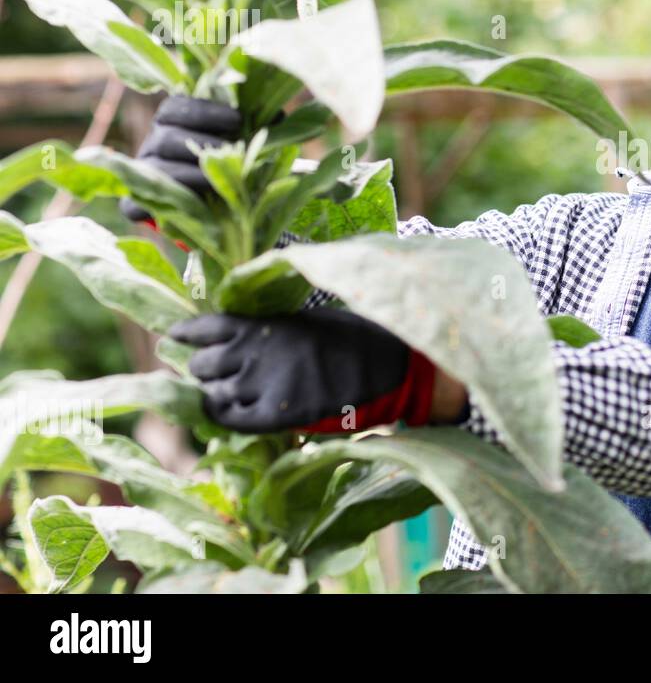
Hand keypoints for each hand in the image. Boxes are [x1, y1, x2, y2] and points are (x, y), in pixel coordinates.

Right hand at [120, 95, 242, 222]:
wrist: (207, 211)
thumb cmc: (225, 167)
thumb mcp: (237, 143)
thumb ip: (252, 127)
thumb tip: (279, 114)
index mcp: (171, 123)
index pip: (175, 107)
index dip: (204, 111)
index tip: (237, 119)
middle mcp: (153, 145)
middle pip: (164, 137)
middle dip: (201, 144)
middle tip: (231, 152)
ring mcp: (143, 175)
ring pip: (156, 169)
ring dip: (191, 175)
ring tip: (220, 181)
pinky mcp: (134, 204)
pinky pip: (136, 203)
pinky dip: (163, 203)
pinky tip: (194, 203)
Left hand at [168, 307, 437, 433]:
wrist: (385, 365)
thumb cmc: (354, 335)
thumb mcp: (307, 319)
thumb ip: (271, 328)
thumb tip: (243, 337)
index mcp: (264, 324)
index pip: (207, 327)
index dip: (187, 333)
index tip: (176, 336)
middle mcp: (255, 353)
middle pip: (202, 364)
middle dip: (204, 368)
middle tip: (213, 371)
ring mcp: (263, 385)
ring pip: (213, 393)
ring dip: (215, 393)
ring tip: (225, 393)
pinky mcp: (276, 414)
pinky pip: (232, 420)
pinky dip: (224, 416)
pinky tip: (227, 412)